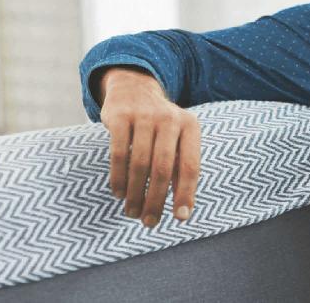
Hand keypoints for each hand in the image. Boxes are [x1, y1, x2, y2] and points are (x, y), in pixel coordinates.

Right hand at [97, 67, 201, 227]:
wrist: (133, 88)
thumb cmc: (160, 126)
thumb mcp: (177, 139)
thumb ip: (181, 169)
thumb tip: (182, 212)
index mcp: (190, 126)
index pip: (190, 165)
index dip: (186, 194)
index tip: (181, 218)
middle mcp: (170, 118)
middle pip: (163, 168)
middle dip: (156, 200)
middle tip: (149, 222)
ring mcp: (144, 115)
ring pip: (140, 164)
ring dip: (135, 193)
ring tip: (132, 212)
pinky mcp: (120, 116)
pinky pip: (118, 153)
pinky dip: (118, 178)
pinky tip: (119, 193)